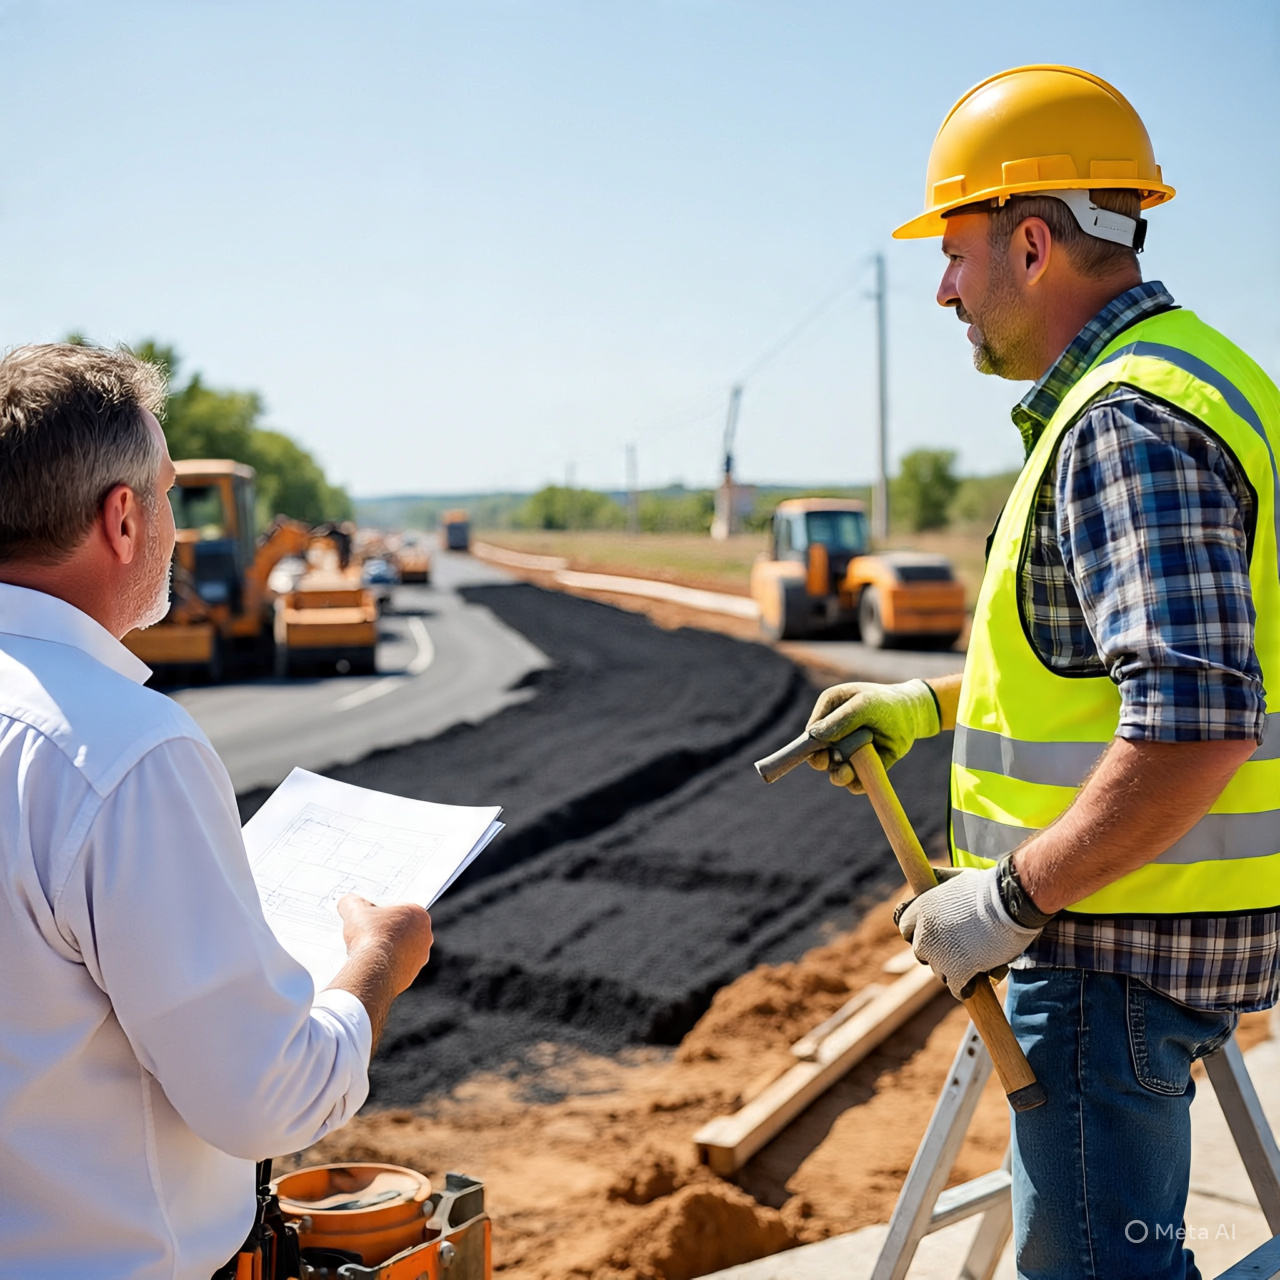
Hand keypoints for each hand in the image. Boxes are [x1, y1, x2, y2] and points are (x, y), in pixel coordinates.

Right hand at [337, 895, 433, 997]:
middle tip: (367, 932)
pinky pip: (395, 968)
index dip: (384, 911)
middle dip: (386, 931)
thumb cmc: (369, 936)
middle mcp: (425, 937)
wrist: (372, 971)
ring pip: (400, 951)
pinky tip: (369, 965)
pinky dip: (384, 967)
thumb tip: (347, 901)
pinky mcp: (411, 977)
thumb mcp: (355, 910)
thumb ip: (352, 901)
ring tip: (365, 950)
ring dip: (386, 950)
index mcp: (419, 915)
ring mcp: (419, 959)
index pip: (402, 909)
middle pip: (402, 930)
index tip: (371, 915)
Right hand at [805, 679, 940, 792]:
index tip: (816, 754)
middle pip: (818, 756)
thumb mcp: (864, 705)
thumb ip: (841, 719)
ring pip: (836, 772)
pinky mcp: (863, 767)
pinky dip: (856, 784)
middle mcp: (834, 735)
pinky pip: (855, 783)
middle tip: (831, 762)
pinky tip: (861, 780)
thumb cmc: (886, 703)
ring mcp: (848, 753)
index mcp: (828, 713)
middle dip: (823, 762)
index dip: (809, 746)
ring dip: (840, 774)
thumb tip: (814, 735)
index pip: (811, 734)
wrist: (913, 714)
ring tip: (848, 772)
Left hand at [894, 866, 1040, 997]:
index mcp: (922, 908)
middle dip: (936, 954)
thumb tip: (931, 875)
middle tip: (957, 950)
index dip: (919, 934)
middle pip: (920, 953)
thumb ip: (940, 882)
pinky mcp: (958, 970)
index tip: (932, 936)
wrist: (1009, 902)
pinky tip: (974, 982)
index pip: (905, 929)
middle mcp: (925, 932)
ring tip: (973, 961)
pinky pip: (956, 988)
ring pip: (939, 972)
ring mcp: (940, 953)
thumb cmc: (988, 887)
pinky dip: (965, 987)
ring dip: (953, 970)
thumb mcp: (957, 877)